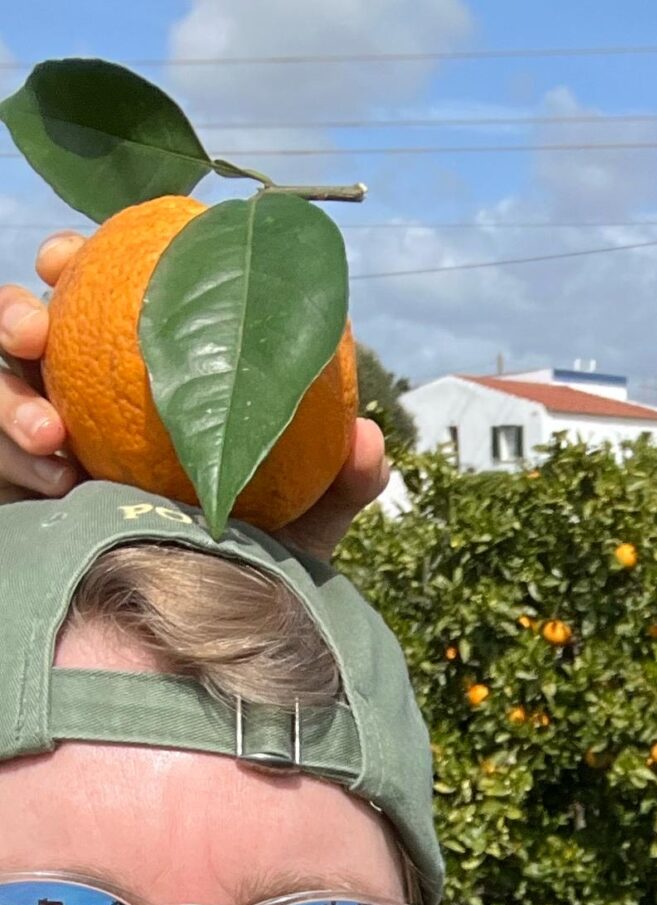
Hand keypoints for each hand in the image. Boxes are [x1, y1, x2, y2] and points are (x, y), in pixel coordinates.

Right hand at [0, 228, 390, 554]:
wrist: (212, 640)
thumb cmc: (258, 562)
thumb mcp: (302, 524)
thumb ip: (336, 483)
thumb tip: (367, 437)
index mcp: (139, 374)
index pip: (91, 294)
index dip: (68, 262)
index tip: (69, 259)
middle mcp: (78, 397)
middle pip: (22, 330)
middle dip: (12, 314)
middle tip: (33, 333)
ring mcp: (37, 442)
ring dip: (7, 400)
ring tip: (50, 440)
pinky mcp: (14, 494)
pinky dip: (11, 463)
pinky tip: (55, 486)